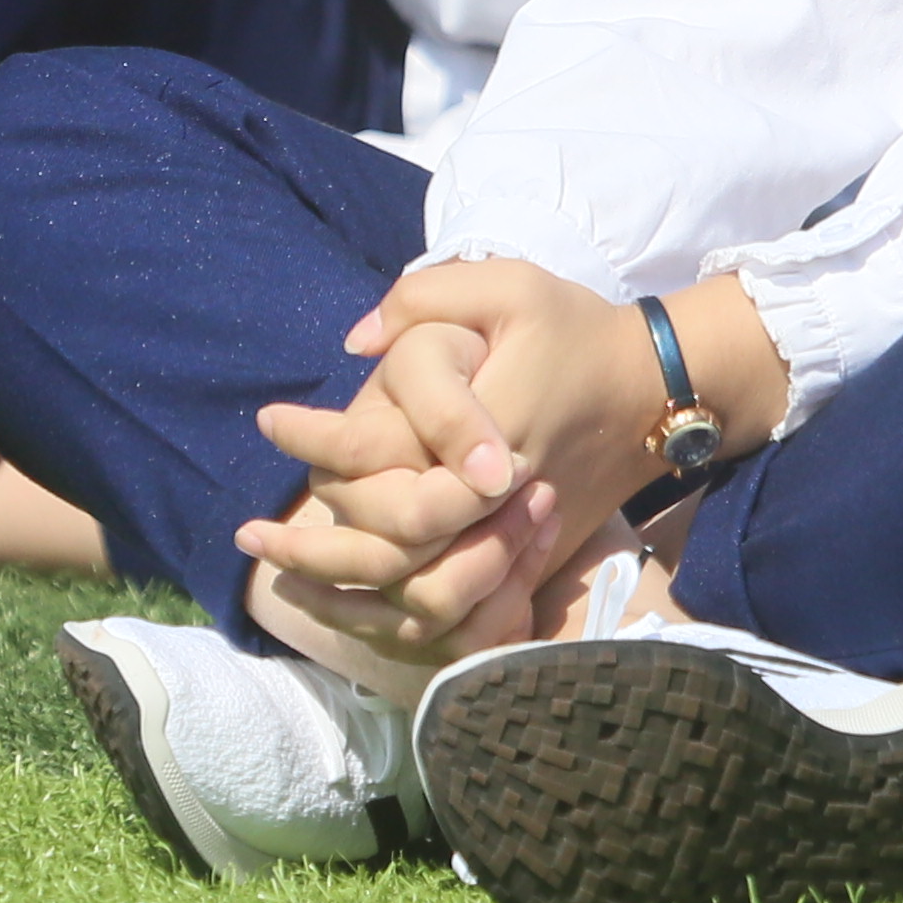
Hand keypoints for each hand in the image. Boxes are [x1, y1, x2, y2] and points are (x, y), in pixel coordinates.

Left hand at [241, 278, 605, 650]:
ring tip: (275, 574)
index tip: (268, 419)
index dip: (318, 444)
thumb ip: (425, 299)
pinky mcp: (523, 562)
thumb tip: (353, 346)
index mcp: (485, 431)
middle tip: (248, 532)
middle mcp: (495, 497)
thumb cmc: (574, 330)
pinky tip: (338, 603)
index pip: (388, 462)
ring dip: (339, 593)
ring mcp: (510, 538)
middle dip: (310, 544)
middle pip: (390, 547)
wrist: (654, 389)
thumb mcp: (510, 284)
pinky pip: (450, 613)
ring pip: (417, 597)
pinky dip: (389, 618)